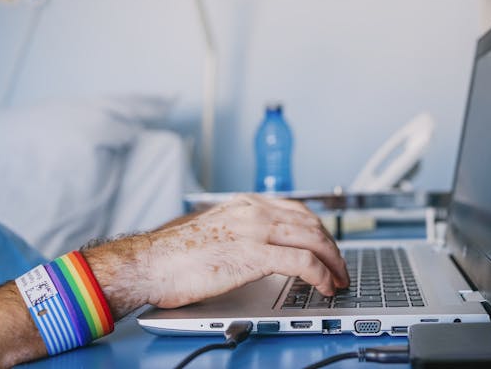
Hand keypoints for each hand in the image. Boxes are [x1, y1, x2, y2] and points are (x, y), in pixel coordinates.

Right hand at [85, 194, 348, 313]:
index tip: (327, 246)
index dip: (318, 230)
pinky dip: (321, 274)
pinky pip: (303, 262)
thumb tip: (264, 250)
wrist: (150, 263)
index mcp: (246, 204)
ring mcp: (255, 230)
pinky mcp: (254, 255)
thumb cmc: (175, 255)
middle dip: (332, 246)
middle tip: (340, 266)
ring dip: (333, 261)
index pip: (297, 210)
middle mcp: (254, 211)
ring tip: (338, 278)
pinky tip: (325, 286)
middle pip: (311, 223)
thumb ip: (243, 233)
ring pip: (313, 239)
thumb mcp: (217, 231)